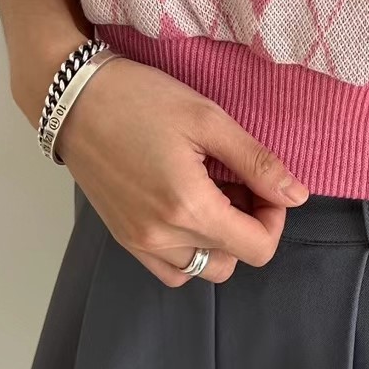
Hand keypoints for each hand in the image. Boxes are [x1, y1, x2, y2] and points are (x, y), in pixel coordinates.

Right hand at [44, 55, 309, 287]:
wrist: (71, 98)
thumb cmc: (140, 98)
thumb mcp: (208, 119)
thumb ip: (257, 162)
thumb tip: (297, 196)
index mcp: (189, 208)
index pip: (258, 248)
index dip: (274, 218)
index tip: (263, 182)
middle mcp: (162, 237)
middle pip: (233, 261)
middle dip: (248, 226)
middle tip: (237, 182)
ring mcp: (138, 242)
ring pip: (201, 270)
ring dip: (219, 241)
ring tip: (211, 194)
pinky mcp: (122, 237)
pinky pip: (169, 268)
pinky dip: (188, 250)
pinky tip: (186, 209)